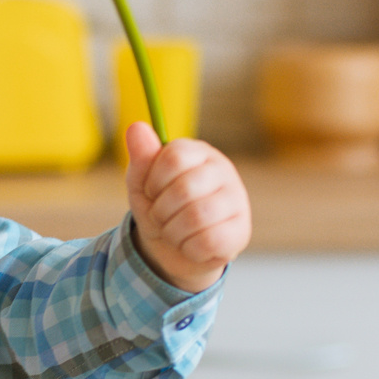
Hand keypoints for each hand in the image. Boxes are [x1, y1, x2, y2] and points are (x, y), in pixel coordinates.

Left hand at [122, 122, 249, 294]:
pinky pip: (209, 241)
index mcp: (199, 152)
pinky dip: (189, 249)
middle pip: (184, 189)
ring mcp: (237, 200)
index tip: (152, 192)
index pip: (174, 156)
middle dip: (161, 212)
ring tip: (174, 232)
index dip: (154, 181)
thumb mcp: (143, 185)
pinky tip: (191, 245)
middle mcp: (223, 171)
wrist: (173, 251)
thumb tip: (136, 126)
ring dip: (173, 232)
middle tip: (162, 217)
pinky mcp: (241, 231)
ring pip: (197, 217)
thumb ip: (142, 157)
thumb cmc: (161, 211)